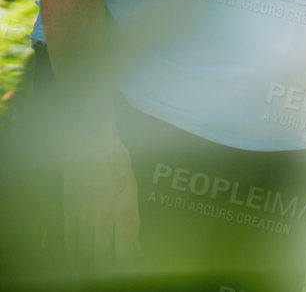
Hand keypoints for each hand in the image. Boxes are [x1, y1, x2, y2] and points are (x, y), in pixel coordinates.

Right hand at [63, 127, 139, 266]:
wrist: (88, 143)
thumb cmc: (116, 162)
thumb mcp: (132, 187)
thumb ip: (131, 218)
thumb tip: (134, 244)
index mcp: (123, 210)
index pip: (125, 251)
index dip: (127, 263)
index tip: (131, 266)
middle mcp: (102, 218)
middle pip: (102, 257)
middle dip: (109, 266)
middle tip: (113, 266)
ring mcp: (82, 217)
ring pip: (84, 252)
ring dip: (90, 261)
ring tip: (97, 263)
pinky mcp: (67, 213)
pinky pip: (69, 241)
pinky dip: (74, 251)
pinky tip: (79, 253)